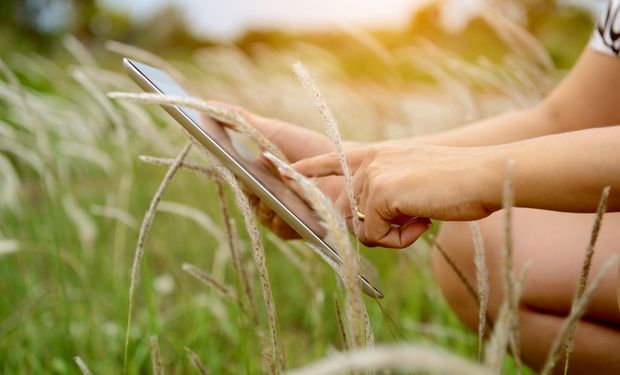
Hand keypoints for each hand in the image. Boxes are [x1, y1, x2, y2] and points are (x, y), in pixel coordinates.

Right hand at [203, 102, 349, 237]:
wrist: (345, 166)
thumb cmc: (308, 148)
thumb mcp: (272, 131)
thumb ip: (239, 120)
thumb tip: (206, 105)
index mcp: (255, 176)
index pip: (235, 175)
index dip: (229, 168)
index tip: (227, 158)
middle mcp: (264, 198)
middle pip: (248, 196)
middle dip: (250, 185)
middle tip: (252, 175)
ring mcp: (280, 214)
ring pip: (263, 213)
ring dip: (269, 201)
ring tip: (277, 189)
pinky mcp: (297, 229)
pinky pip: (282, 228)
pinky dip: (284, 216)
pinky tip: (291, 205)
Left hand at [293, 143, 502, 247]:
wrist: (483, 173)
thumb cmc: (458, 182)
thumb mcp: (414, 180)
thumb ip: (387, 192)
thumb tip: (369, 222)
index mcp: (377, 153)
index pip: (331, 160)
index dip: (306, 170)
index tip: (281, 171)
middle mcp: (369, 163)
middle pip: (350, 214)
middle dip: (378, 228)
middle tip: (414, 219)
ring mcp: (372, 177)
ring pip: (363, 230)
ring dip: (394, 235)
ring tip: (422, 216)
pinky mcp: (380, 194)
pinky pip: (376, 237)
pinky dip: (401, 240)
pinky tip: (422, 221)